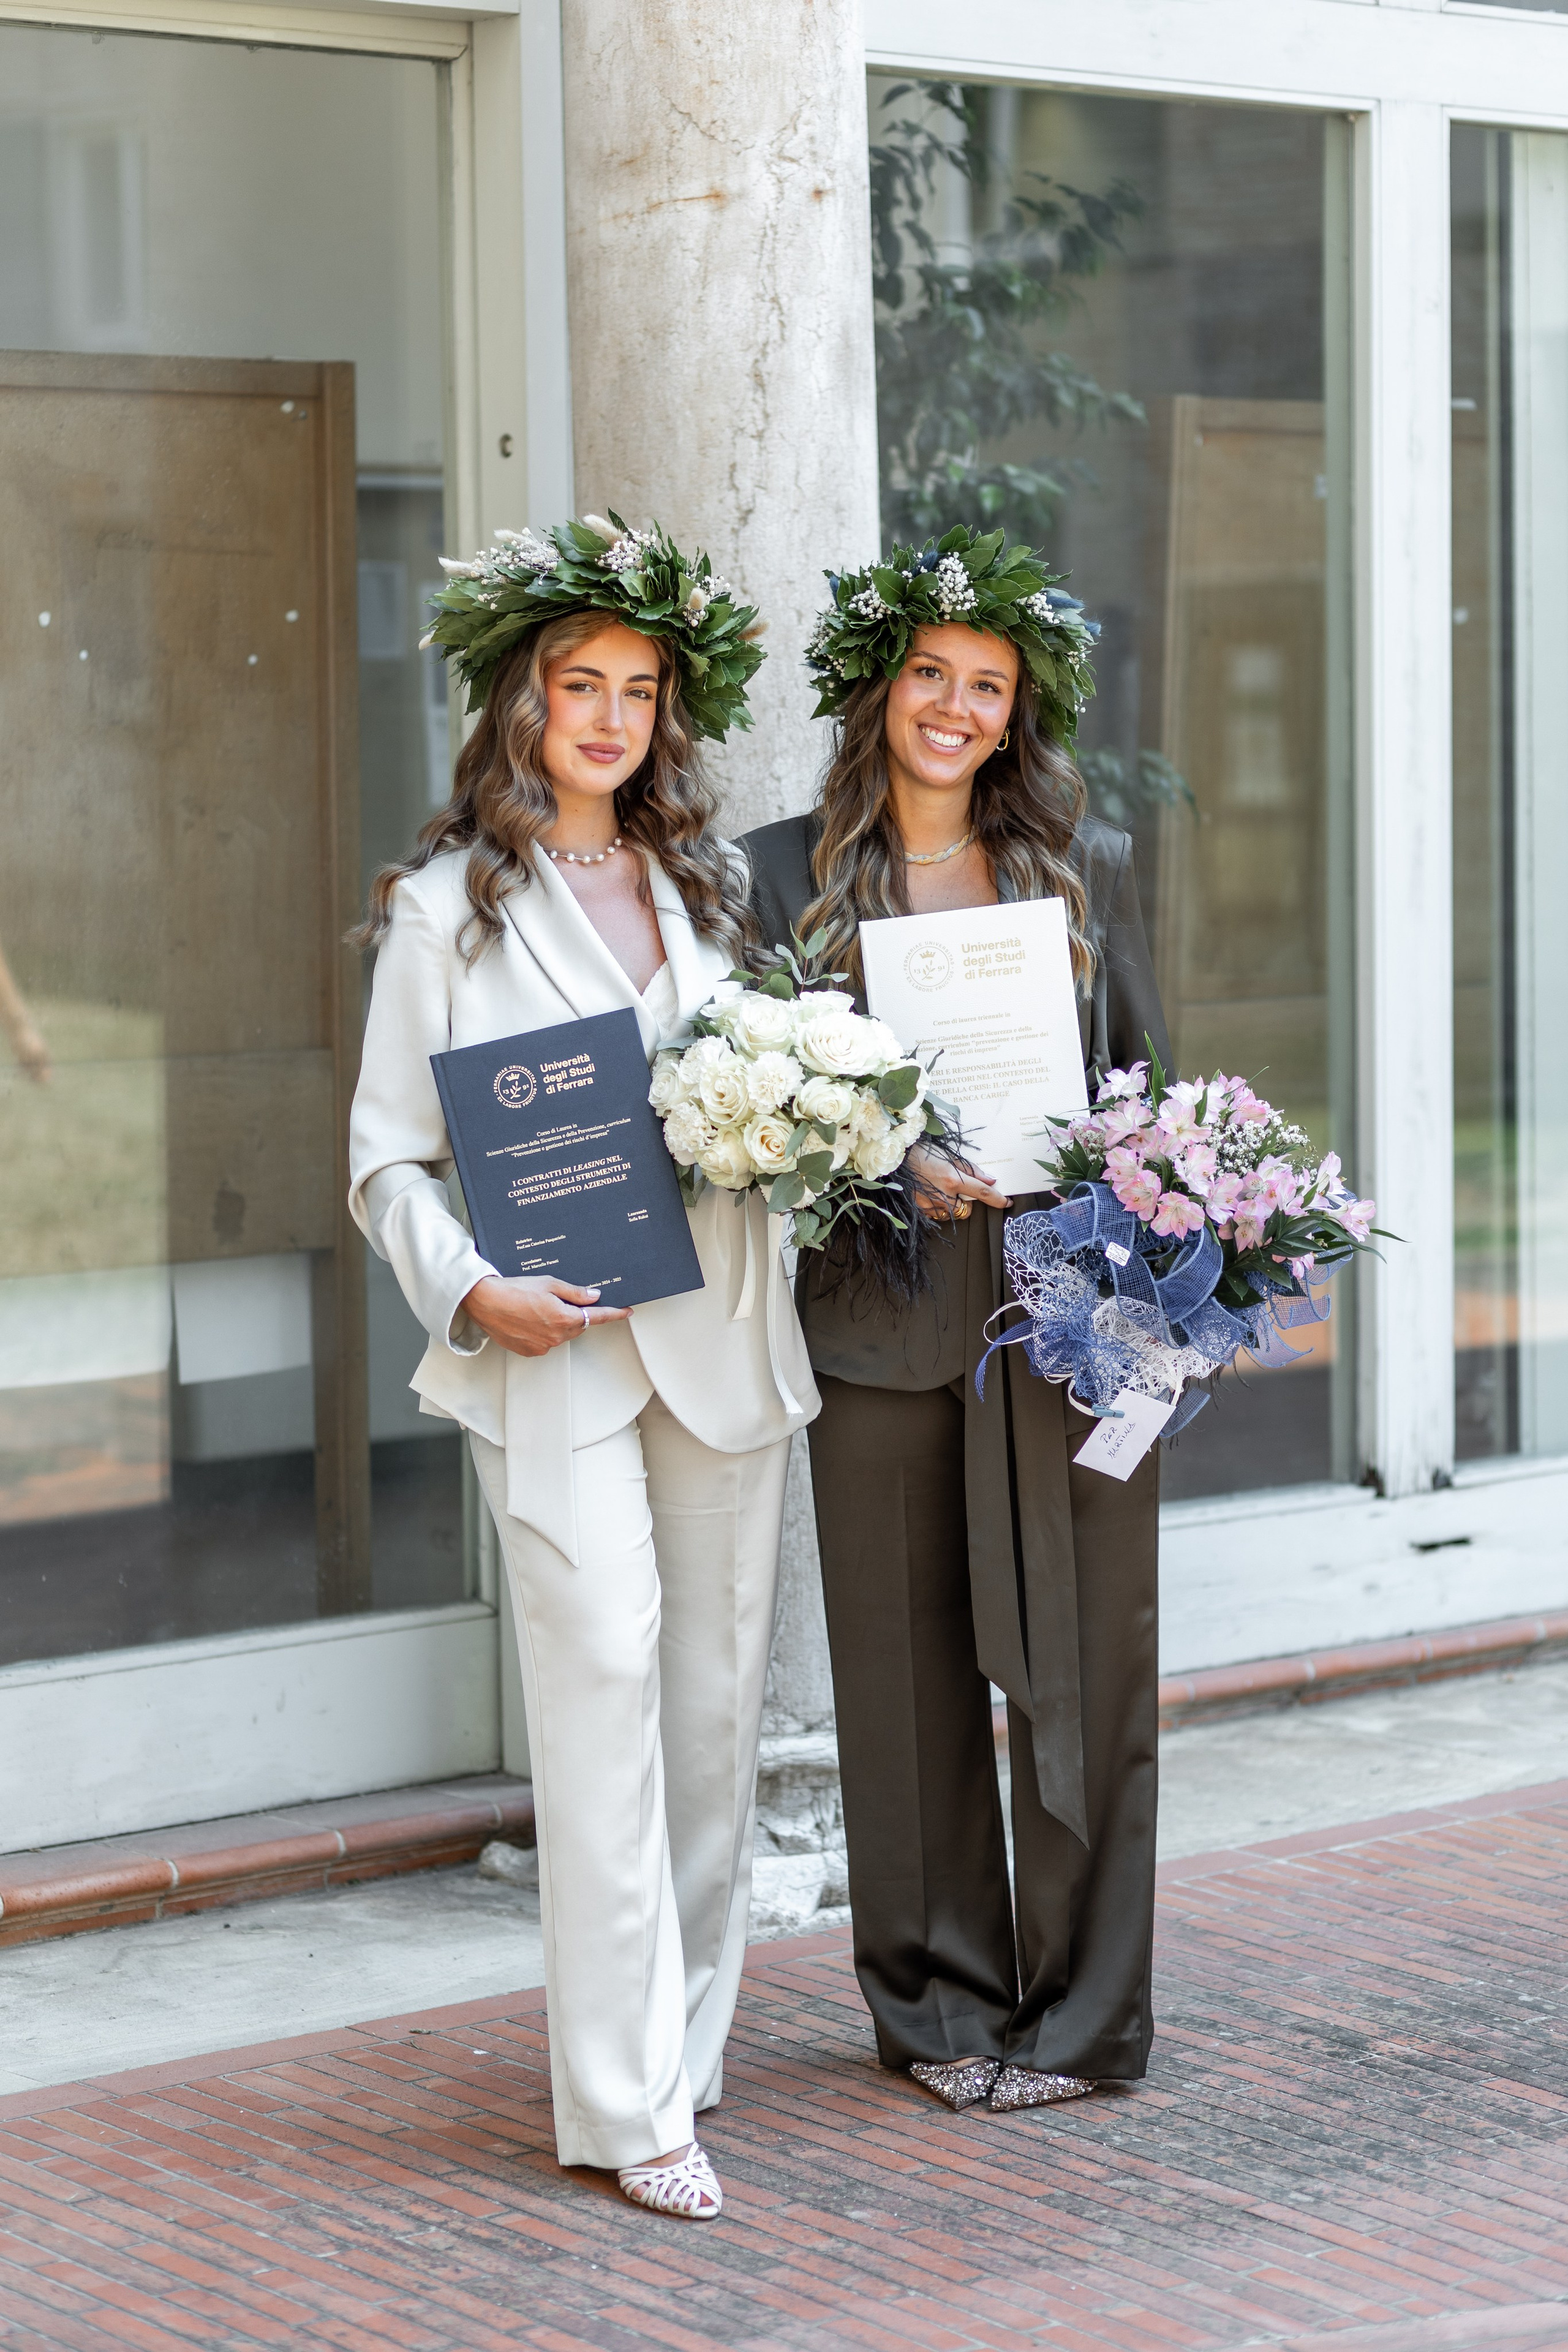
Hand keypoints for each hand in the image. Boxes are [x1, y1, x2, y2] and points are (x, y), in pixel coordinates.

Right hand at [460, 1275, 632, 1358]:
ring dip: (558, 1323)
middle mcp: (556, 1336)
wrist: (484, 1302)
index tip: (625, 1311)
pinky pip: (546, 1342)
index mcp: (563, 1318)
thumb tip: (593, 1296)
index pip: (597, 1317)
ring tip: (537, 1307)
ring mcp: (542, 1346)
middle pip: (578, 1326)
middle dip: (576, 1314)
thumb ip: (574, 1292)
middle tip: (560, 1299)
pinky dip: (544, 1331)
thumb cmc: (513, 1290)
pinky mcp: (529, 1351)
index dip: (613, 1314)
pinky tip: (529, 1319)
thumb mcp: (549, 1283)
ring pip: (561, 1334)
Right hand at [906, 1144, 1008, 1218]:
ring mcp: (930, 1206)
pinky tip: (929, 1194)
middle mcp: (943, 1195)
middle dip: (965, 1203)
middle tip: (954, 1189)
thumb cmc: (922, 1152)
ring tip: (938, 1189)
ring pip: (951, 1214)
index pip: (982, 1193)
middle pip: (966, 1210)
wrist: (897, 1158)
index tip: (1007, 1202)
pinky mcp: (920, 1211)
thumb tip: (990, 1180)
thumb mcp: (949, 1156)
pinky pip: (936, 1215)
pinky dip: (936, 1207)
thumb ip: (971, 1170)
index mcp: (952, 1179)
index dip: (997, 1199)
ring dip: (950, 1206)